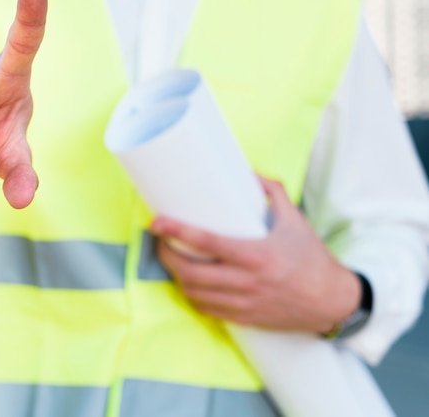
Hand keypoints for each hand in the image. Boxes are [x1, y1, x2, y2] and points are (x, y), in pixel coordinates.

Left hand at [150, 177, 360, 333]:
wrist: (333, 302)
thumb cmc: (312, 258)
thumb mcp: (295, 220)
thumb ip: (273, 192)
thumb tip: (249, 171)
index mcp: (256, 255)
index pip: (206, 242)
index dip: (177, 231)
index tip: (156, 223)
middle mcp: (247, 282)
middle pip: (191, 273)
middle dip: (166, 256)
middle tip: (159, 241)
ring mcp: (244, 303)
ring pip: (195, 294)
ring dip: (176, 276)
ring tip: (170, 259)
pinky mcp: (245, 318)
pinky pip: (208, 310)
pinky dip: (192, 296)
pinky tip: (188, 283)